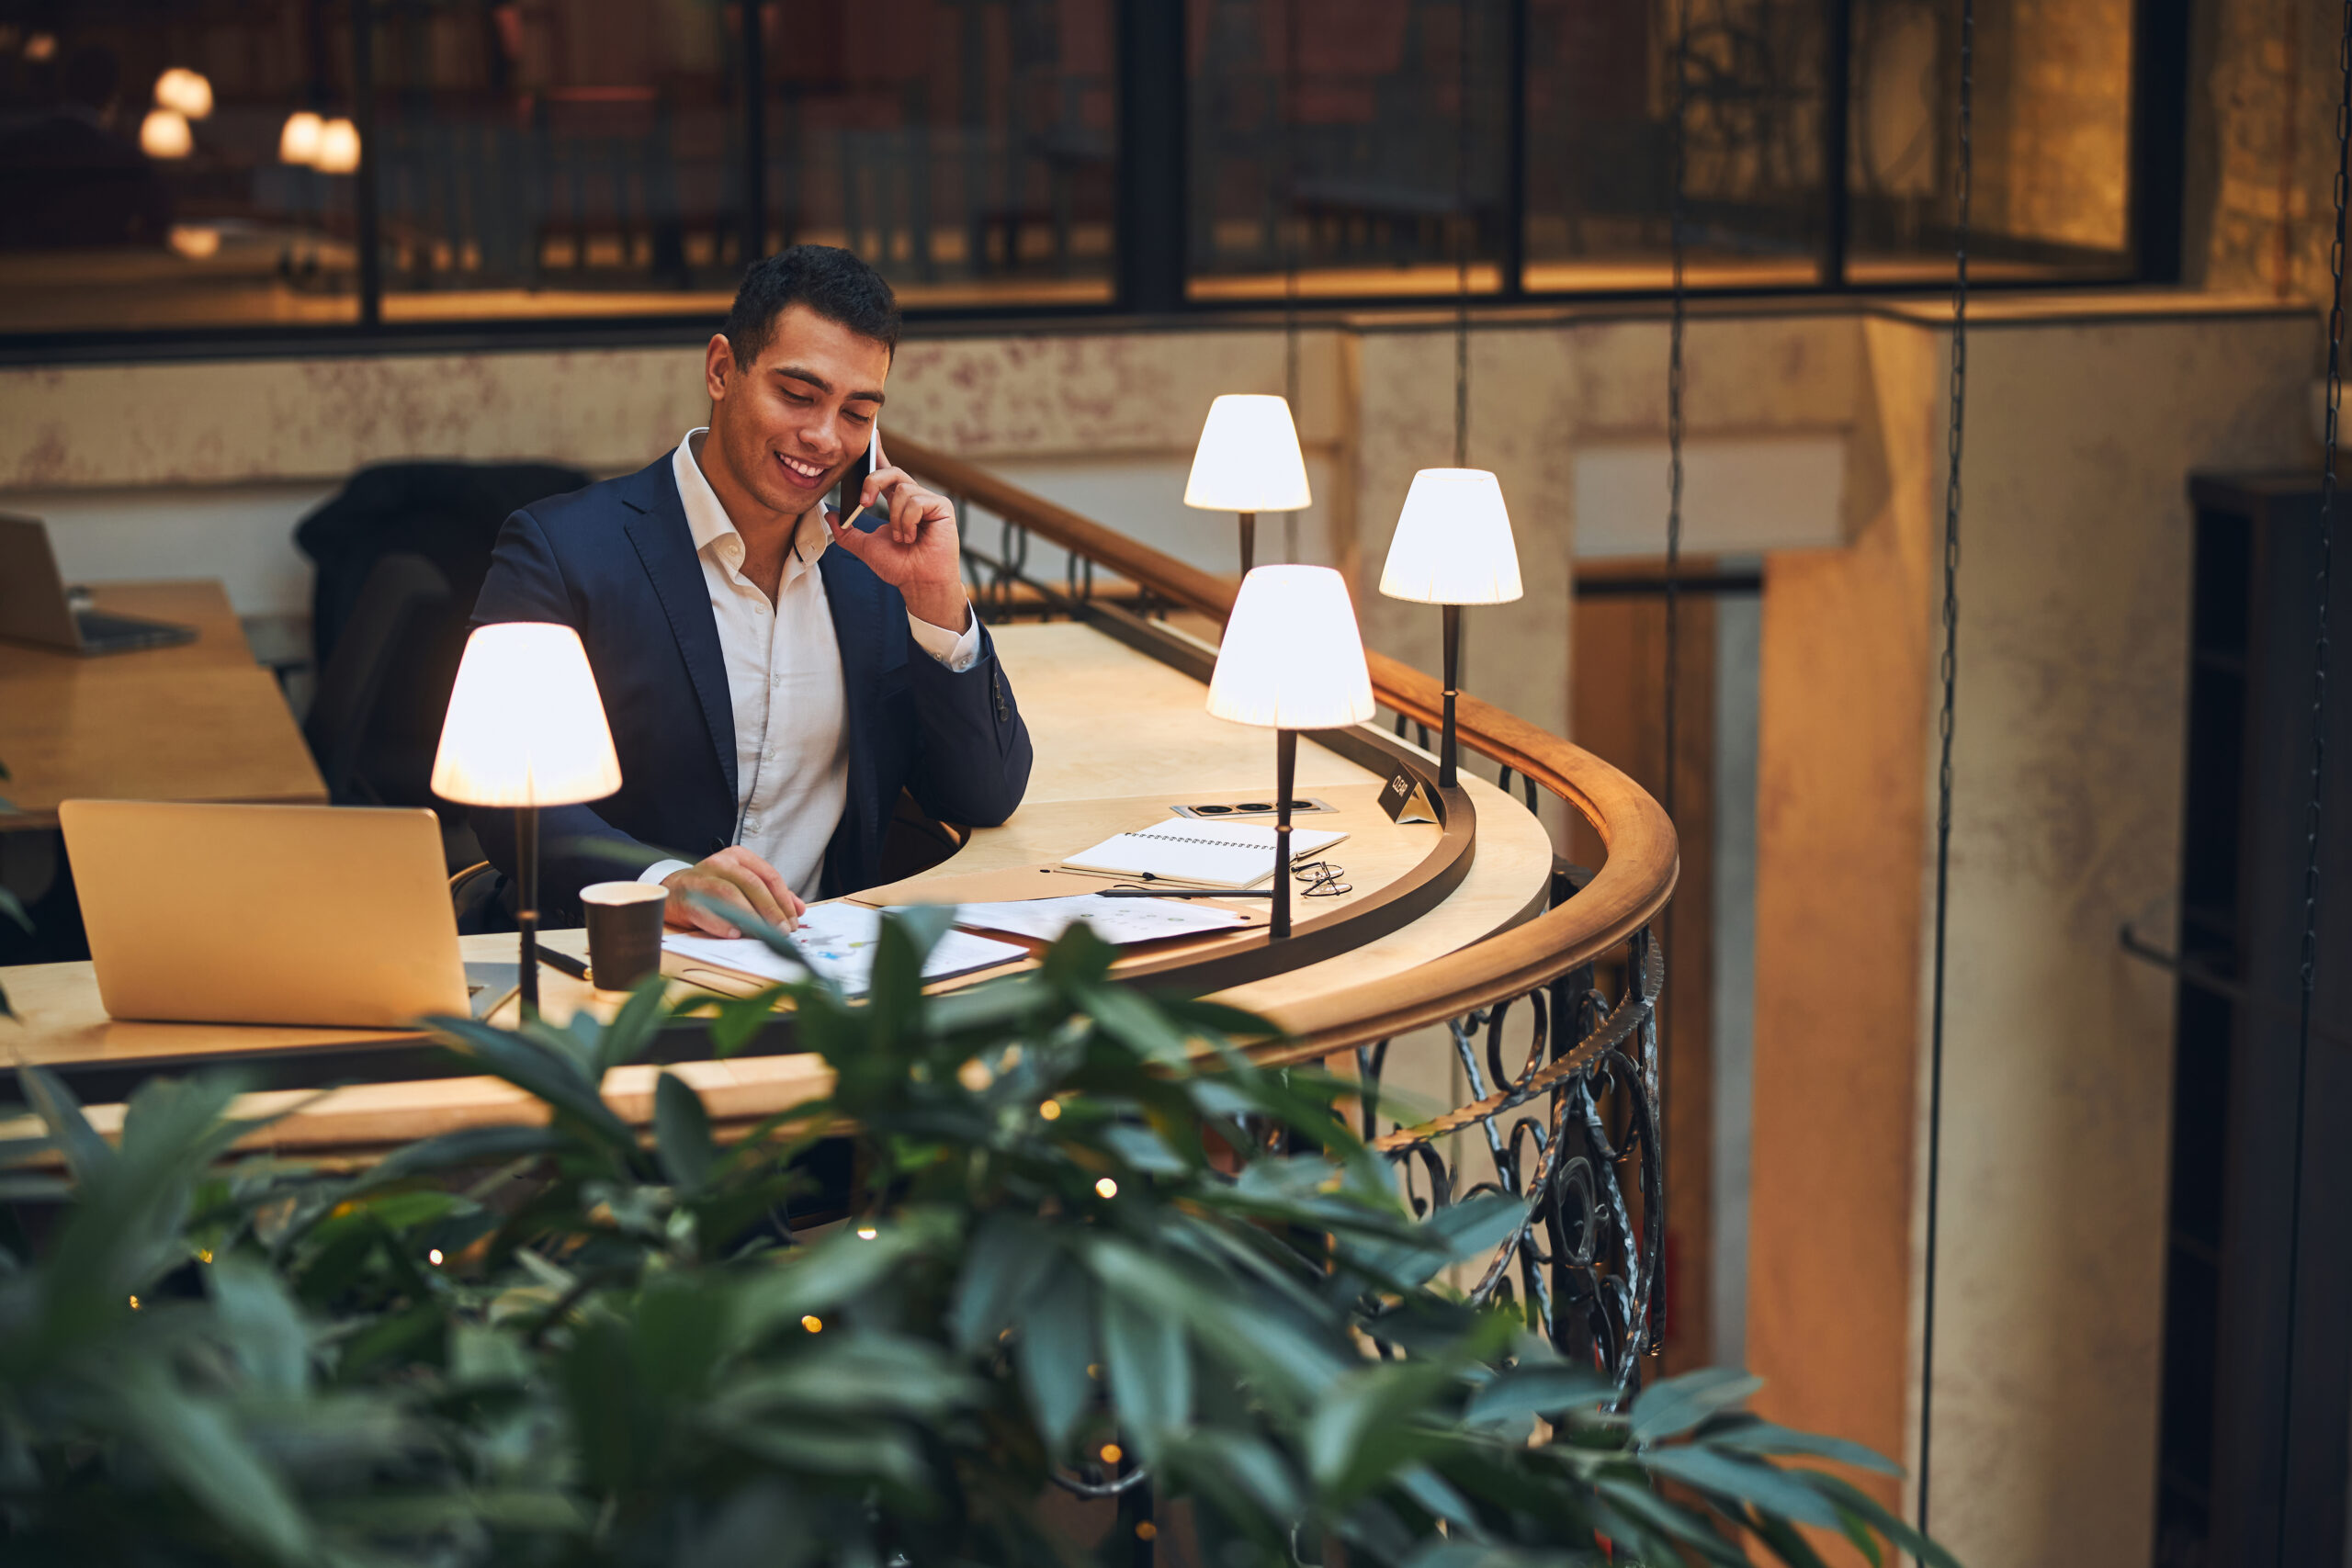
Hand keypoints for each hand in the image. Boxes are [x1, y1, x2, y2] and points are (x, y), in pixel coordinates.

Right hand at [660, 846, 805, 937]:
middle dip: (771, 910)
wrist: (673, 891)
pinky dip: (722, 924)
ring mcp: (701, 879)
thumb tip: (799, 909)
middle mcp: (720, 863)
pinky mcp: (685, 898)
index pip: (768, 876)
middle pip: (752, 884)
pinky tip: (735, 934)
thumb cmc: (713, 889)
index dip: (784, 900)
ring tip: (763, 934)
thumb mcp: (743, 885)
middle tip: (783, 930)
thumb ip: (771, 895)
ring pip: (730, 895)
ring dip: (750, 917)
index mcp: (738, 857)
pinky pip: (706, 911)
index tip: (794, 920)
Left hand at [826, 433, 970, 633]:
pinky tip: (913, 537)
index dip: (878, 451)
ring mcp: (928, 501)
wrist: (919, 583)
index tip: (872, 433)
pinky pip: (916, 501)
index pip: (885, 471)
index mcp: (897, 502)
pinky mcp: (941, 506)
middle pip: (890, 472)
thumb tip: (829, 515)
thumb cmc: (899, 567)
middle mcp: (913, 497)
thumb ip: (846, 531)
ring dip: (895, 519)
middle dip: (872, 483)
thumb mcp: (865, 547)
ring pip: (902, 490)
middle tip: (864, 504)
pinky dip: (908, 522)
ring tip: (902, 538)